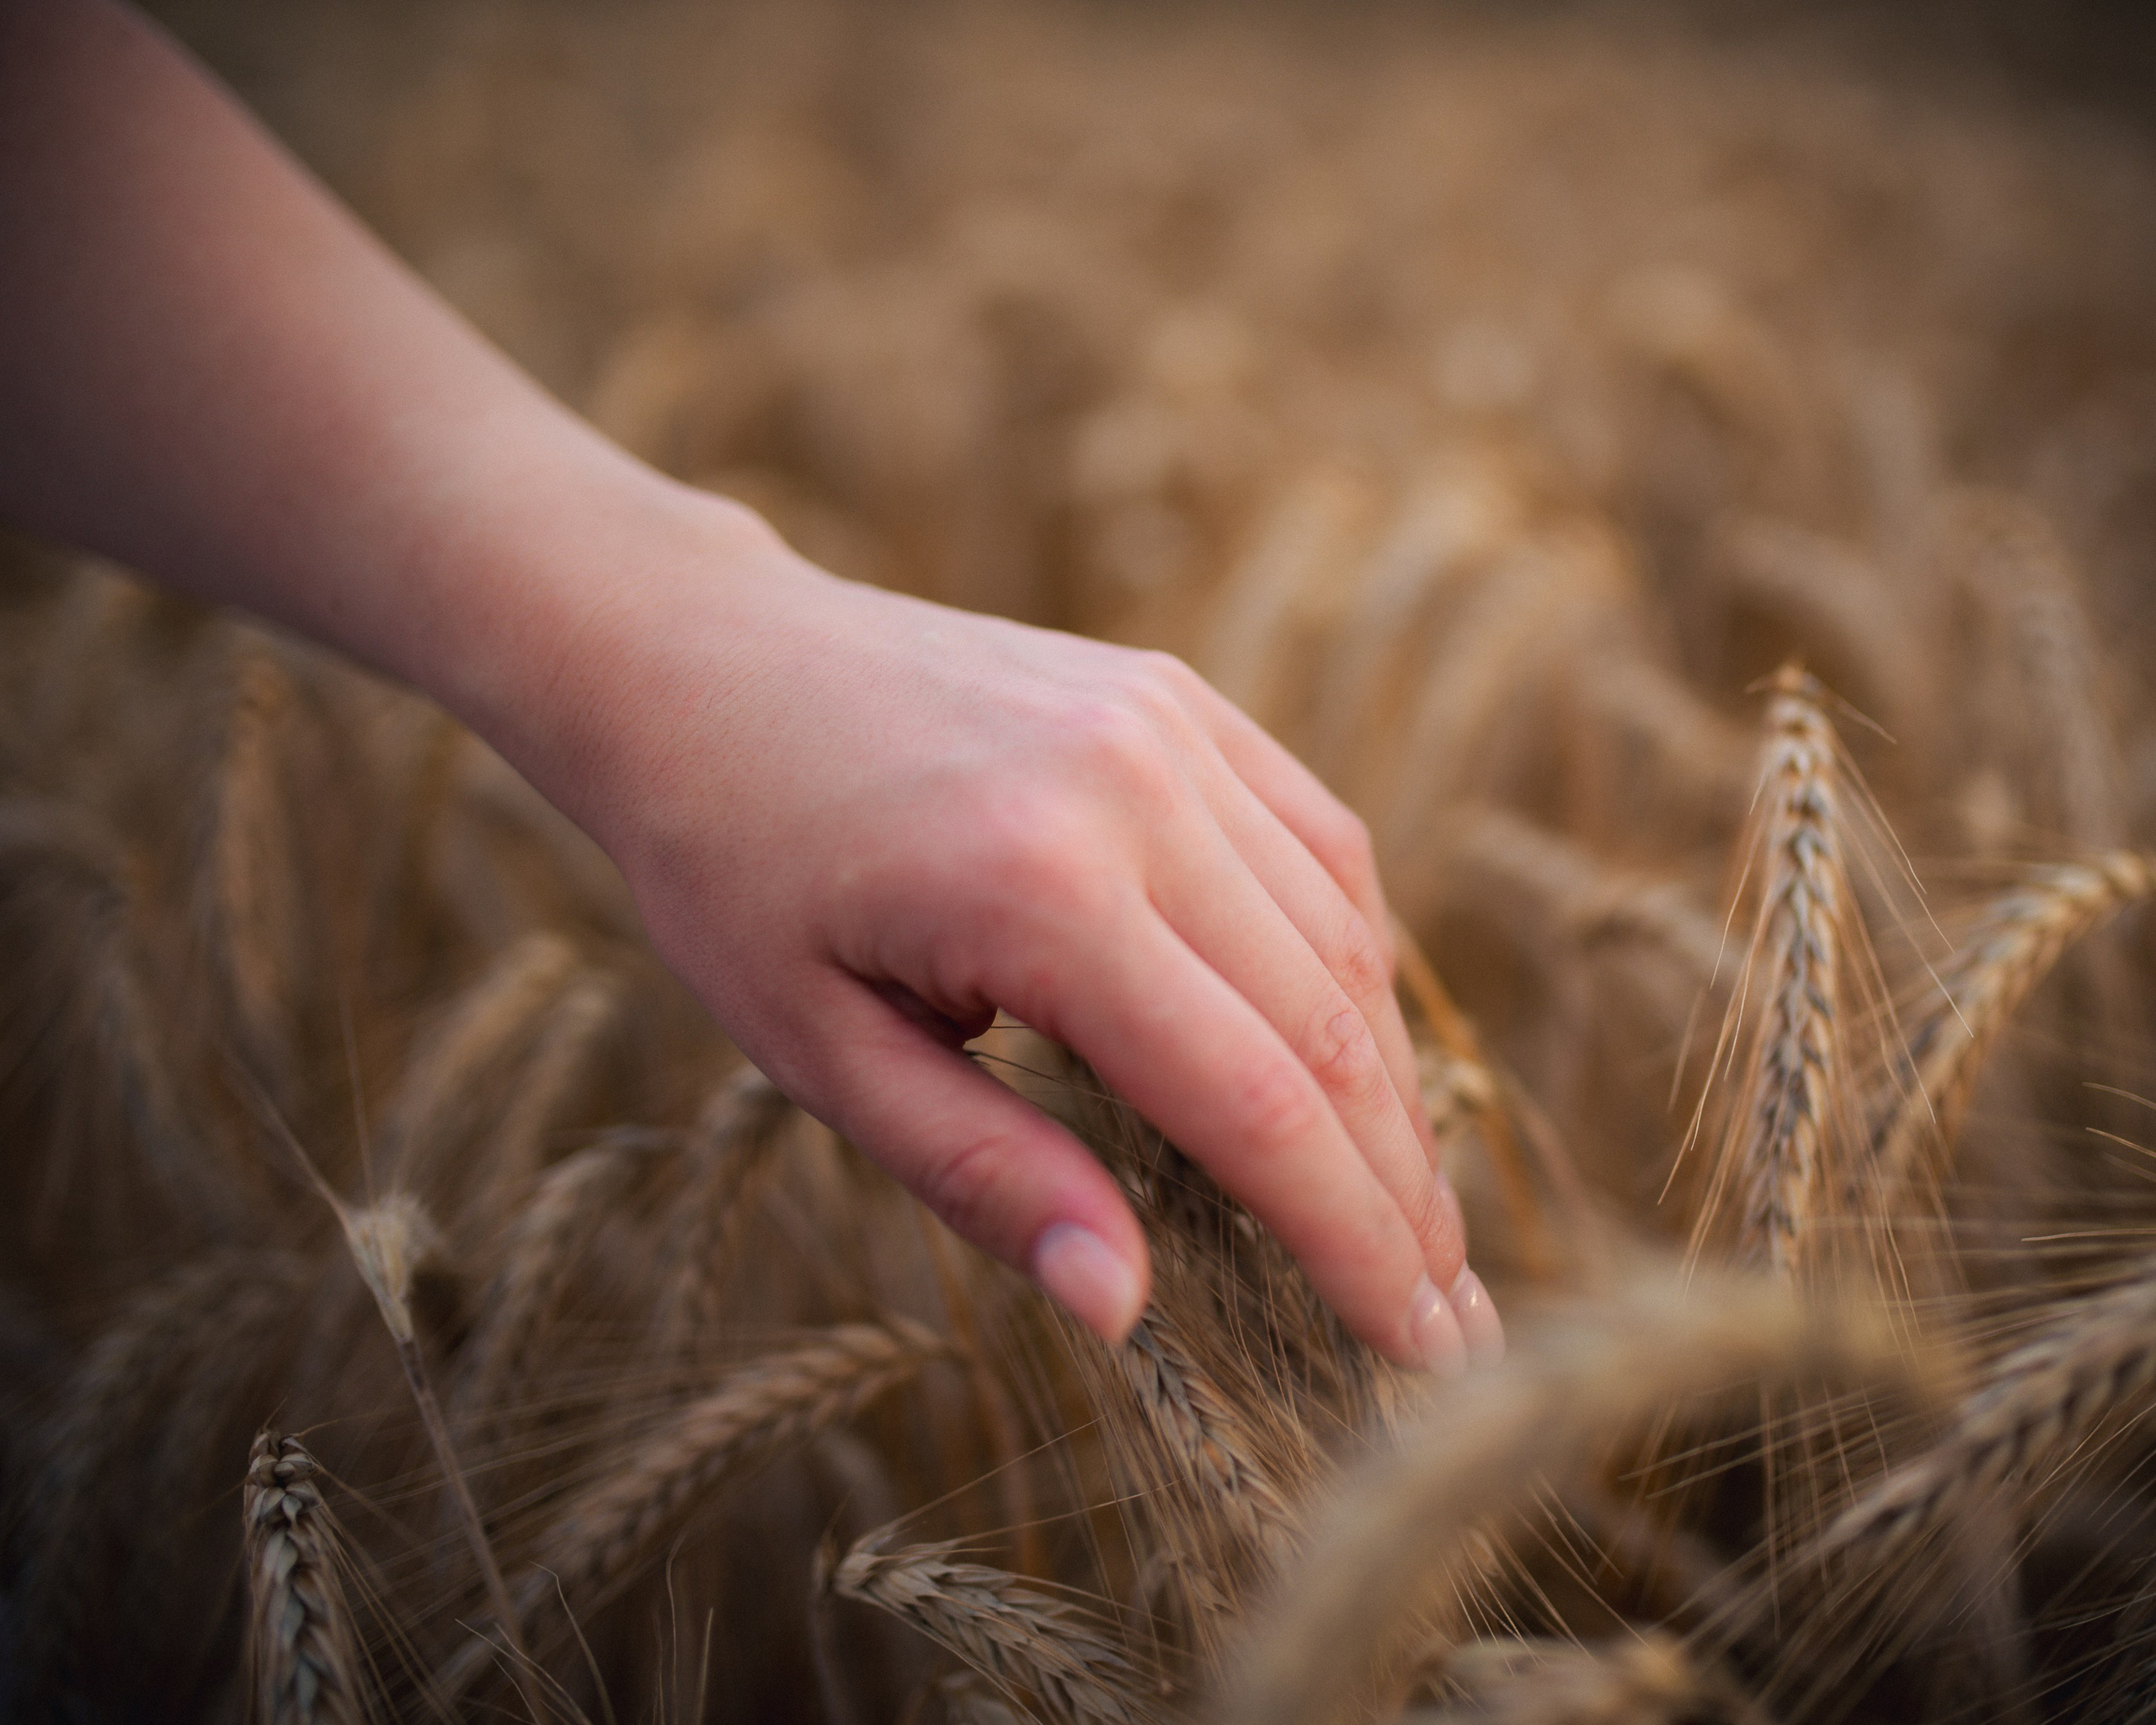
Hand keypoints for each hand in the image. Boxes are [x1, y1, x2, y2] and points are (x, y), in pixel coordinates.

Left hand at [533, 494, 1501, 1369]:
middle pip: (1329, 1028)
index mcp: (1039, 892)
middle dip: (1402, 1194)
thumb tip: (1124, 1307)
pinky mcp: (1178, 698)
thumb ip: (982, 1176)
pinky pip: (1316, 840)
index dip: (1350, 1243)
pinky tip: (1362, 1051)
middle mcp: (1135, 791)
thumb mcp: (817, 1054)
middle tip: (1454, 1320)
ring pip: (1344, 935)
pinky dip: (1357, 959)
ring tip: (1415, 1212)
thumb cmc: (735, 872)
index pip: (1254, 1106)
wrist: (704, 662)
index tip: (1418, 1353)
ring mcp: (1168, 727)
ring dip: (1393, 1088)